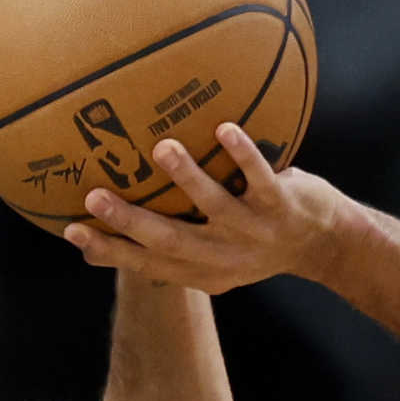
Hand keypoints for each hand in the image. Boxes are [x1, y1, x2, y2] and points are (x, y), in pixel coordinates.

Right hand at [61, 124, 349, 293]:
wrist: (327, 245)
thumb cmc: (254, 238)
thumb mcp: (209, 257)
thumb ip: (165, 246)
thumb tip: (94, 240)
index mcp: (201, 270)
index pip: (147, 264)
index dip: (109, 250)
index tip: (71, 231)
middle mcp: (225, 257)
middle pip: (171, 242)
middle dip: (131, 221)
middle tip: (94, 197)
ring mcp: (255, 232)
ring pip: (215, 207)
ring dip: (188, 178)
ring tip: (163, 150)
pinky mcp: (284, 207)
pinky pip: (261, 178)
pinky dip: (244, 155)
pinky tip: (226, 129)